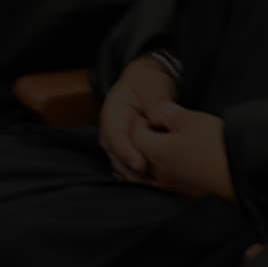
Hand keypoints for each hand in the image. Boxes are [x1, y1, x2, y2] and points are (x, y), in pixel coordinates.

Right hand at [98, 56, 177, 180]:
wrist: (147, 82)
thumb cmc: (147, 82)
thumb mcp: (152, 85)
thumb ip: (154, 101)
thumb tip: (156, 118)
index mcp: (112, 112)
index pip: (115, 136)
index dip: (126, 152)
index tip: (140, 165)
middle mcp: (111, 130)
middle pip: (115, 156)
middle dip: (131, 171)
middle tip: (150, 181)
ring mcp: (117, 141)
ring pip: (121, 164)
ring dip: (135, 176)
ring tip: (154, 184)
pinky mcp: (127, 149)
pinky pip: (129, 165)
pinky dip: (140, 175)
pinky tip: (154, 182)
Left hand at [133, 102, 231, 201]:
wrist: (239, 172)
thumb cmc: (214, 144)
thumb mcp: (189, 118)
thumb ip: (168, 113)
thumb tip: (158, 112)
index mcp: (155, 152)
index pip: (135, 135)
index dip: (141, 121)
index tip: (151, 113)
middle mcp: (158, 173)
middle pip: (143, 154)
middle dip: (148, 138)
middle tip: (161, 124)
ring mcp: (173, 185)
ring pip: (157, 167)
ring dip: (160, 154)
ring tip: (175, 140)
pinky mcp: (187, 192)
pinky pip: (171, 178)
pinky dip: (173, 166)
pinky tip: (186, 157)